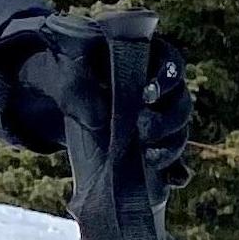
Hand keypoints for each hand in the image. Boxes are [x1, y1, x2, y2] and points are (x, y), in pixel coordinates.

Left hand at [0, 15, 192, 183]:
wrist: (57, 97)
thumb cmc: (66, 75)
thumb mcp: (64, 75)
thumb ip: (78, 89)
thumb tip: (99, 120)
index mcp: (148, 59)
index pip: (172, 64)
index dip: (166, 79)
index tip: (147, 94)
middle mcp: (162, 90)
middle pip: (181, 104)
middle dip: (167, 121)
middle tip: (143, 130)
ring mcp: (159, 120)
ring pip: (179, 134)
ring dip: (170, 148)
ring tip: (149, 159)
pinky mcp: (152, 147)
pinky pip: (174, 162)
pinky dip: (176, 172)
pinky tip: (171, 180)